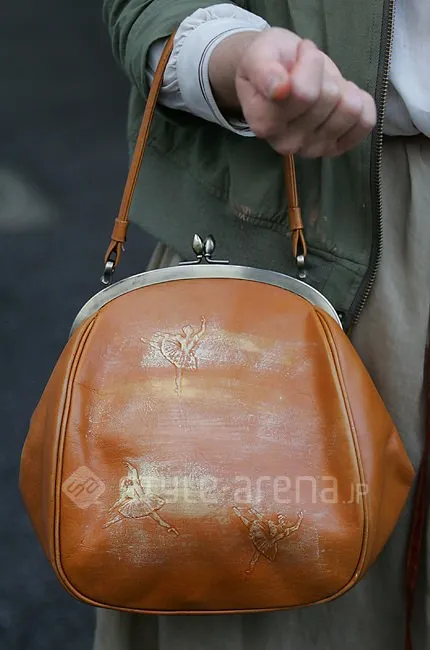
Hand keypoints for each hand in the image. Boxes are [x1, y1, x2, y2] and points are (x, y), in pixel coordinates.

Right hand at [209, 28, 376, 157]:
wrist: (275, 75)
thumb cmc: (268, 62)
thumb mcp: (258, 54)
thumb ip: (263, 70)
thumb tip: (279, 89)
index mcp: (263, 123)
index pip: (304, 93)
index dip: (308, 61)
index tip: (299, 54)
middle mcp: (286, 143)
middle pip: (329, 97)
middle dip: (323, 74)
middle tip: (307, 71)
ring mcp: (312, 149)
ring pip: (350, 109)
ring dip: (341, 86)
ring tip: (322, 83)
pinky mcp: (334, 149)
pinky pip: (365, 122)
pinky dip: (361, 101)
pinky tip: (341, 96)